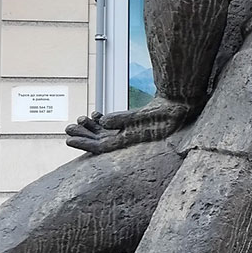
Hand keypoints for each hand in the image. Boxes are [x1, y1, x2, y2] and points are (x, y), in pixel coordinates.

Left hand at [65, 97, 193, 154]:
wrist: (184, 105)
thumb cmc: (169, 112)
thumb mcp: (148, 114)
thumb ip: (126, 118)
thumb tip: (103, 121)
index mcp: (131, 140)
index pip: (103, 146)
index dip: (84, 144)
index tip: (69, 140)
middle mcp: (129, 139)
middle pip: (101, 140)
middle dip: (84, 135)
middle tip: (67, 128)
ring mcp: (132, 132)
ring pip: (106, 133)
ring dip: (91, 128)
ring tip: (78, 121)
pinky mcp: (135, 125)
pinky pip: (115, 127)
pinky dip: (104, 122)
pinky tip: (96, 116)